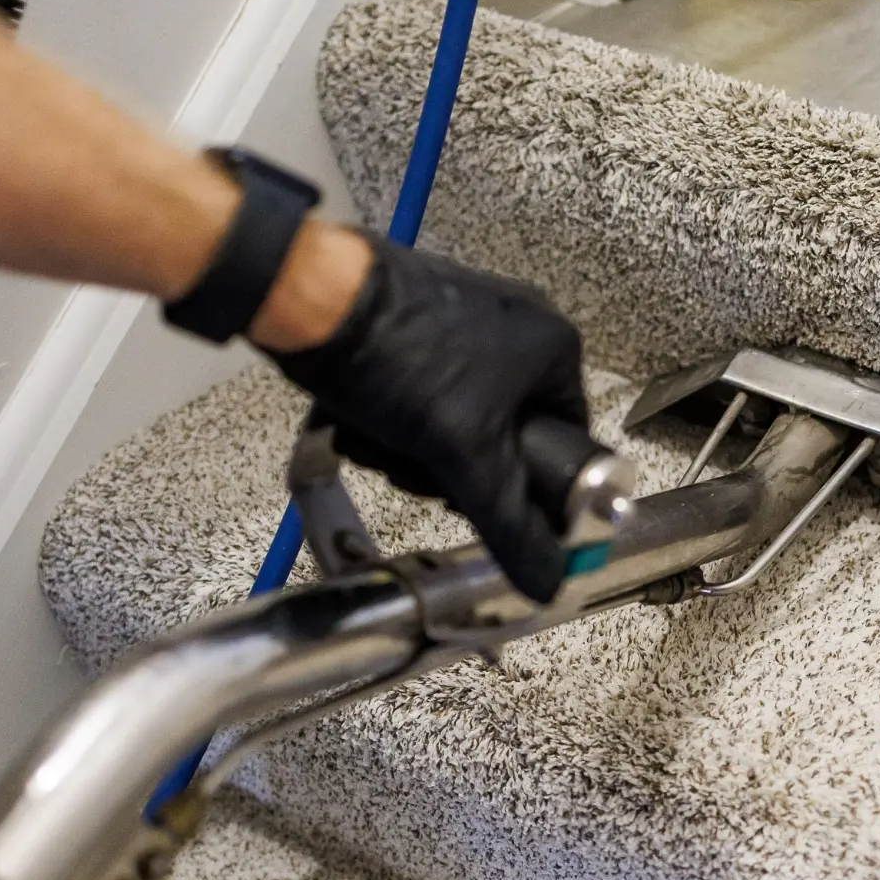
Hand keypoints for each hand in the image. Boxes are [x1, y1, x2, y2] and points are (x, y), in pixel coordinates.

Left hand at [263, 232, 590, 602]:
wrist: (313, 300)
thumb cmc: (402, 358)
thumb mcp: (465, 454)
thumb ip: (510, 522)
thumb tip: (550, 578)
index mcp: (553, 347)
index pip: (566, 440)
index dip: (524, 484)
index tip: (481, 499)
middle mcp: (519, 326)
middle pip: (505, 436)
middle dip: (452, 466)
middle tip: (421, 465)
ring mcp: (467, 320)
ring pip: (457, 420)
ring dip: (415, 448)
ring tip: (384, 439)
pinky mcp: (420, 322)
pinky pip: (425, 391)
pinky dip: (395, 417)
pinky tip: (367, 421)